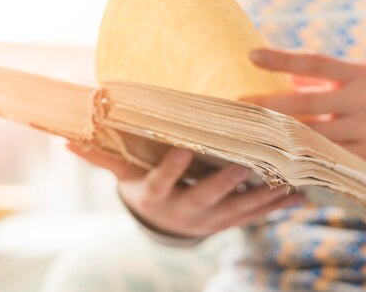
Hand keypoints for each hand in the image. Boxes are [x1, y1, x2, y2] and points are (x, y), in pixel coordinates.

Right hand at [66, 142, 302, 237]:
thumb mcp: (123, 175)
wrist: (162, 225)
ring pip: (238, 209)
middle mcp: (184, 211)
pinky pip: (253, 216)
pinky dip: (275, 206)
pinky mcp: (228, 223)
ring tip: (287, 179)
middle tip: (247, 160)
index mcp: (156, 195)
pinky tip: (298, 195)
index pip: (162, 180)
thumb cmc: (142, 188)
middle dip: (228, 180)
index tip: (184, 148)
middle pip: (207, 195)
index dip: (172, 166)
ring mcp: (209, 220)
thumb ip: (101, 157)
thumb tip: (67, 139)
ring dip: (262, 195)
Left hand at [243, 48, 365, 174]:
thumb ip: (315, 77)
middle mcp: (365, 102)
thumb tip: (270, 71)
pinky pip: (325, 161)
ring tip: (247, 134)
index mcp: (358, 75)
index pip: (315, 63)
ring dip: (278, 138)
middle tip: (237, 105)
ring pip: (313, 137)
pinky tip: (273, 160)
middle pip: (307, 104)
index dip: (283, 60)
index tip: (251, 56)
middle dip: (269, 106)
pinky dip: (299, 161)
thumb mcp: (350, 78)